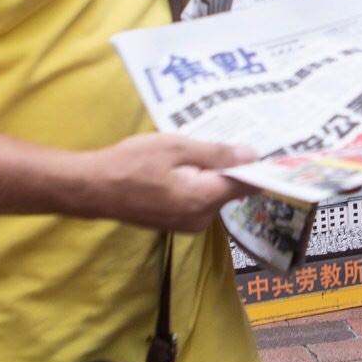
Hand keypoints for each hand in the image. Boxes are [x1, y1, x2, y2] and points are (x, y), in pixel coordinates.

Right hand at [83, 132, 251, 234]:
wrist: (93, 188)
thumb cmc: (131, 163)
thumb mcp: (175, 147)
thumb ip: (216, 153)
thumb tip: (251, 156)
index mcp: (203, 199)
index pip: (247, 184)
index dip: (258, 166)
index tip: (269, 148)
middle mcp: (200, 218)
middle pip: (229, 189)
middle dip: (226, 166)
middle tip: (216, 138)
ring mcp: (187, 224)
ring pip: (212, 194)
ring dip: (208, 174)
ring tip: (189, 150)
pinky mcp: (175, 223)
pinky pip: (196, 200)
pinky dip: (194, 183)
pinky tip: (177, 167)